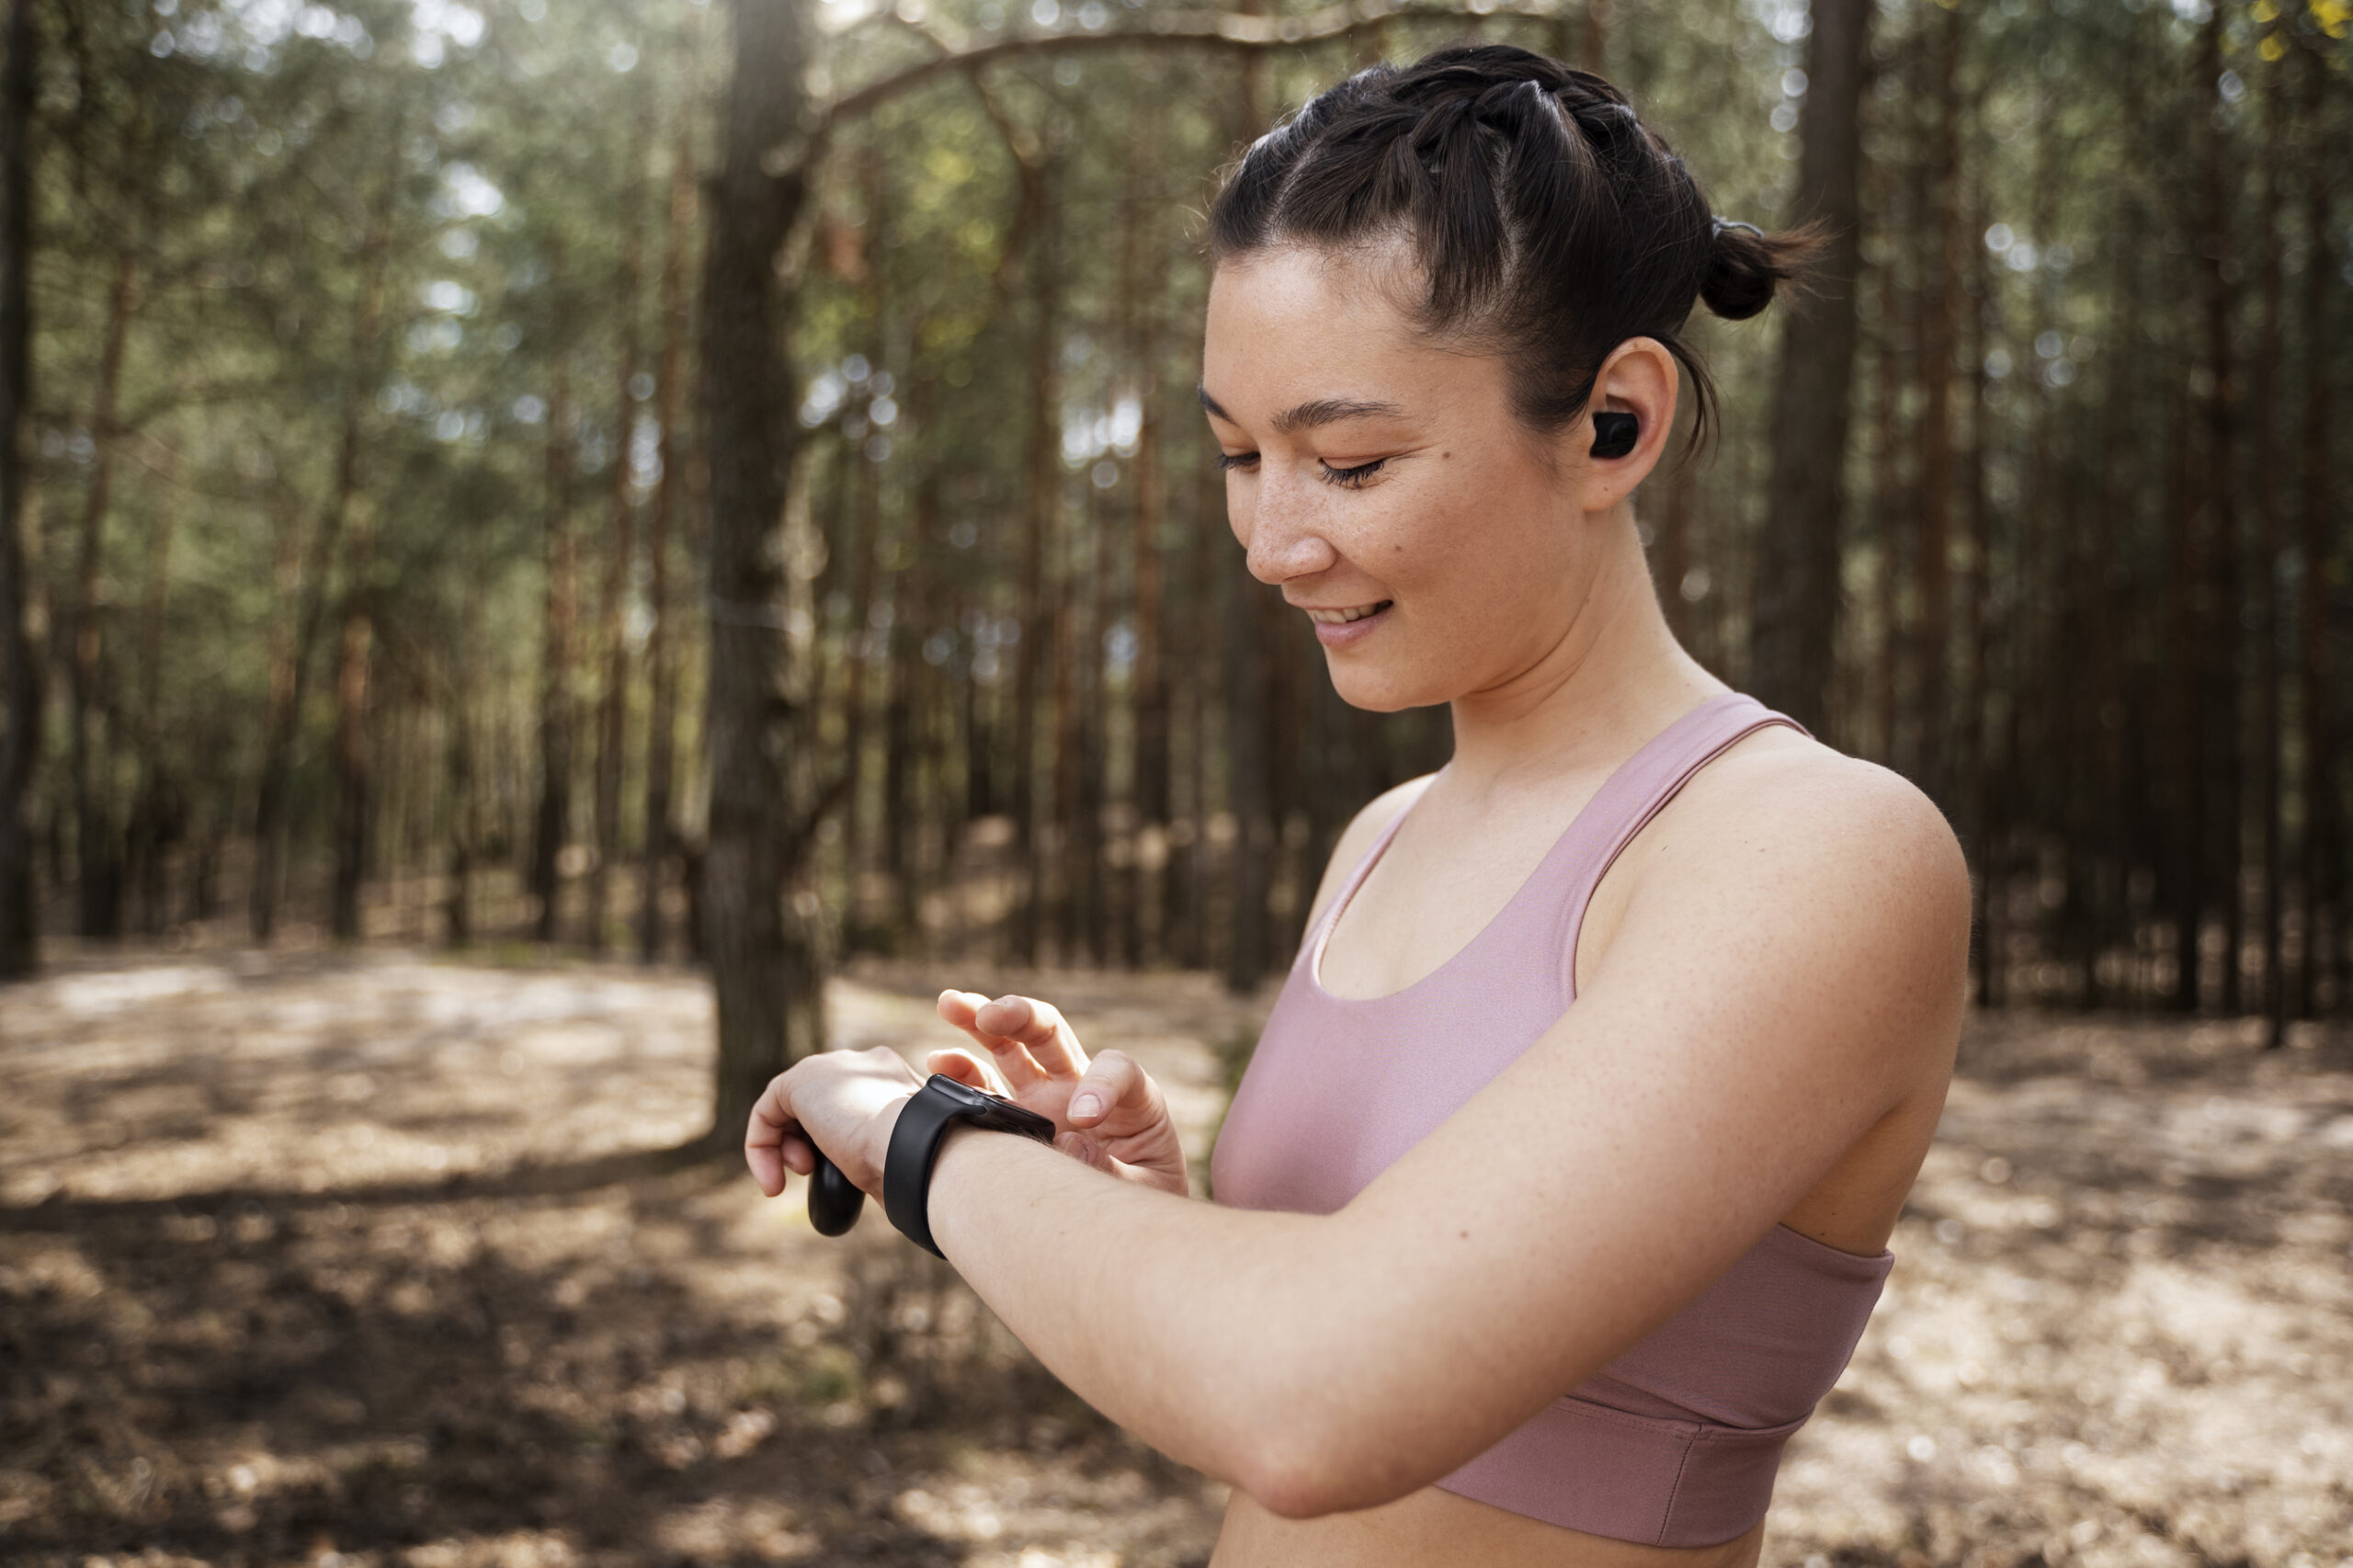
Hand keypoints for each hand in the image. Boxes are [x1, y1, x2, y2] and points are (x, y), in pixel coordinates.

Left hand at [744, 1045, 923, 1199]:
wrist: (915, 1147)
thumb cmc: (917, 1163)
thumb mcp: (902, 1152)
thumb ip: (885, 1146)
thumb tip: (881, 1171)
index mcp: (891, 1076)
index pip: (849, 1102)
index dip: (835, 1140)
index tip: (843, 1172)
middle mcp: (862, 1063)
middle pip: (817, 1102)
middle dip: (808, 1142)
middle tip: (811, 1173)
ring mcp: (831, 1067)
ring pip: (790, 1107)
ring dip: (786, 1148)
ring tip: (803, 1175)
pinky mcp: (800, 1082)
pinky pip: (766, 1112)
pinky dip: (762, 1148)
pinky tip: (773, 1182)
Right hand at [933, 990, 1189, 1194]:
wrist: (1124, 1228)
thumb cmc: (1146, 1202)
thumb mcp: (1145, 1192)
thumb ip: (1111, 1171)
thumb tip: (1070, 1144)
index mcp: (1132, 1101)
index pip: (1118, 1070)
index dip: (1102, 1084)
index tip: (1083, 1117)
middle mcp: (1085, 1088)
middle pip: (1051, 1033)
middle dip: (1019, 1016)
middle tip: (990, 1016)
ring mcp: (1047, 1100)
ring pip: (1012, 1046)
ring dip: (980, 1020)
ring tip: (950, 1004)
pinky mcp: (1018, 1120)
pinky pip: (986, 1086)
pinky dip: (962, 1070)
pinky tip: (938, 1062)